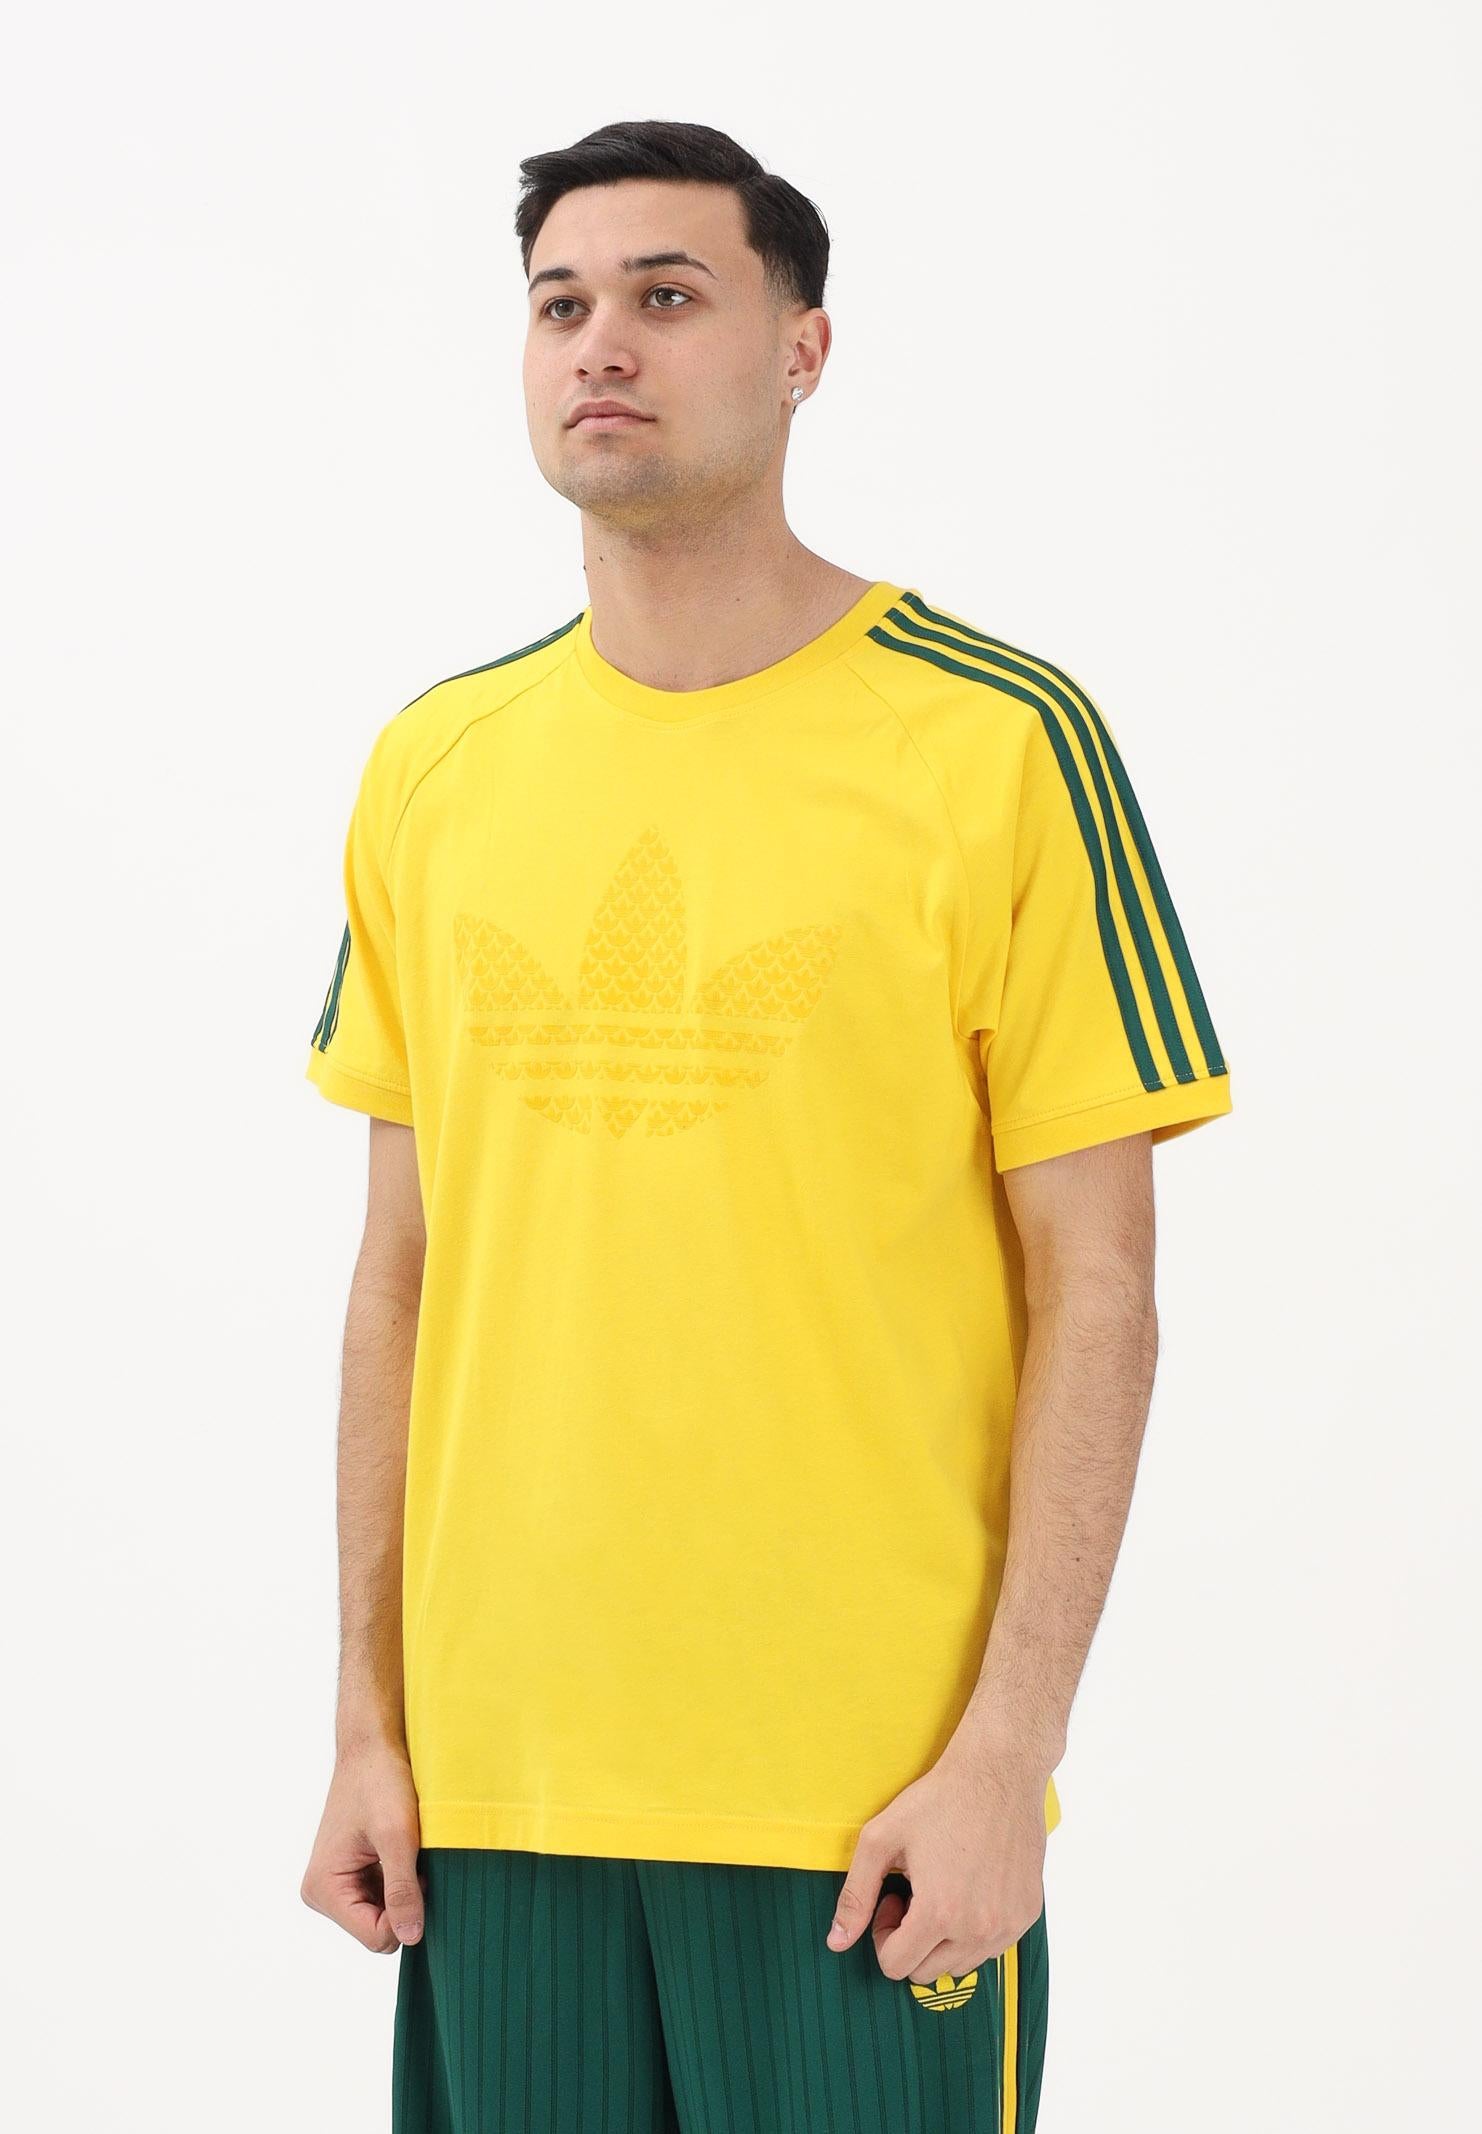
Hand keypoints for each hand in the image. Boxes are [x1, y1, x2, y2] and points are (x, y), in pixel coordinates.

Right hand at [300, 1739, 425, 1952]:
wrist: (372, 1746)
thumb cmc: (381, 1782)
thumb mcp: (397, 1837)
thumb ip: (402, 1890)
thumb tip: (411, 1938)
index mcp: (324, 1889)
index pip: (375, 1937)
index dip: (406, 1915)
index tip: (420, 1876)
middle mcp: (322, 1893)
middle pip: (378, 1930)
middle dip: (404, 1902)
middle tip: (415, 1860)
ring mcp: (336, 1884)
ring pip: (383, 1915)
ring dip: (405, 1889)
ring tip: (410, 1853)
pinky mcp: (350, 1873)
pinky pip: (382, 1897)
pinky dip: (401, 1880)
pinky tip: (405, 1852)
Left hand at [824, 1743, 1047, 1982]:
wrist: (998, 1772)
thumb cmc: (939, 1799)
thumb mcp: (881, 1838)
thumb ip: (855, 1895)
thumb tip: (836, 1943)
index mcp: (939, 1913)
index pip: (896, 1966)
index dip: (883, 1935)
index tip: (891, 1899)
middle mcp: (978, 1929)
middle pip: (926, 1973)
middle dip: (911, 1940)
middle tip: (914, 1893)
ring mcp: (1007, 1925)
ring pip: (960, 1965)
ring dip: (943, 1939)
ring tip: (942, 1890)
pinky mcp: (1027, 1914)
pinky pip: (992, 1948)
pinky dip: (974, 1931)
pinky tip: (970, 1887)